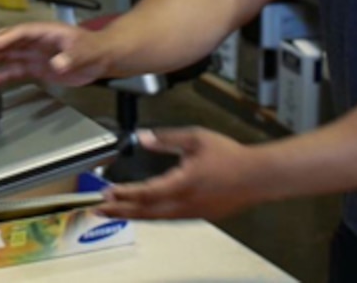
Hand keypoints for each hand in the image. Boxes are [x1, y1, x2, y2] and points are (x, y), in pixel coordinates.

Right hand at [0, 22, 108, 86]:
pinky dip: (0, 75)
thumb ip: (70, 58)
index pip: (18, 33)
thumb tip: (57, 64)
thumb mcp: (84, 53)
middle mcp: (36, 41)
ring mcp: (34, 54)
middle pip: (8, 42)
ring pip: (7, 56)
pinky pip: (14, 70)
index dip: (1, 39)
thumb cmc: (94, 49)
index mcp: (45, 32)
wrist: (102, 59)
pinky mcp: (36, 67)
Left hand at [97, 128, 257, 220]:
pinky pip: (168, 219)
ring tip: (115, 212)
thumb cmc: (231, 156)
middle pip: (145, 212)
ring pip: (156, 218)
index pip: (145, 193)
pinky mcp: (199, 215)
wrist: (258, 176)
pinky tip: (143, 212)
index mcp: (182, 184)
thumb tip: (143, 137)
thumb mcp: (195, 138)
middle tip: (98, 209)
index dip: (123, 194)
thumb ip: (166, 138)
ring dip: (133, 215)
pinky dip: (150, 216)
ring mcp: (192, 212)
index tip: (107, 192)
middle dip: (119, 211)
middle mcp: (185, 203)